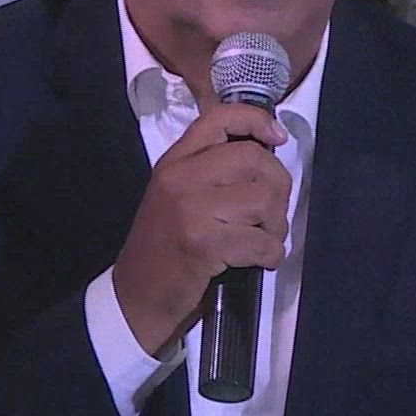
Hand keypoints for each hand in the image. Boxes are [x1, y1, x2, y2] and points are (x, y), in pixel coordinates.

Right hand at [111, 102, 290, 353]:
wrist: (136, 296)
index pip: (219, 119)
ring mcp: (191, 209)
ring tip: (265, 239)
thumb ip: (211, 172)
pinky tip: (261, 260)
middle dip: (278, 188)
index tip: (276, 138)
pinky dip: (271, 254)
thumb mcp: (176, 196)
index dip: (256, 120)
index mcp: (175, 162)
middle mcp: (181, 177)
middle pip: (254, 159)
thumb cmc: (164, 248)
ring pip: (263, 199)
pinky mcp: (203, 244)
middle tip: (272, 215)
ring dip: (276, 225)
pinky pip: (260, 241)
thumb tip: (267, 155)